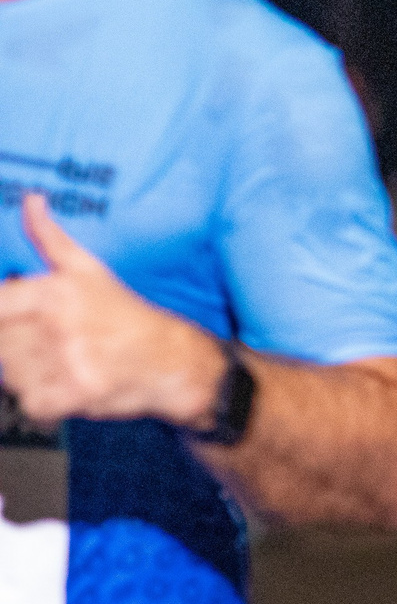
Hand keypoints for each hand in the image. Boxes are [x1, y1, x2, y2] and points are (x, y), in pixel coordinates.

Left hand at [0, 194, 226, 427]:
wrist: (172, 359)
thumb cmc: (125, 314)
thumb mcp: (87, 269)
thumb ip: (48, 237)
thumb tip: (32, 200)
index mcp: (52, 290)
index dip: (5, 319)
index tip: (22, 323)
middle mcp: (58, 323)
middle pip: (0, 345)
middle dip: (17, 349)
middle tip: (51, 345)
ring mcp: (67, 360)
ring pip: (11, 376)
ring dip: (30, 376)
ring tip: (62, 364)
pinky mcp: (76, 393)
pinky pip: (32, 402)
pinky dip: (45, 401)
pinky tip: (68, 386)